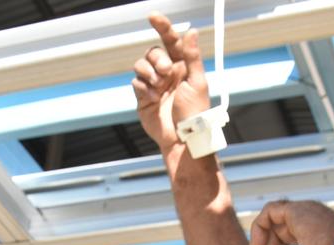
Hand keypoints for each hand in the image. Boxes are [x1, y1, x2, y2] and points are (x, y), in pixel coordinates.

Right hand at [132, 13, 210, 153]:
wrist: (181, 138)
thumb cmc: (194, 113)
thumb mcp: (197, 82)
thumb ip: (192, 56)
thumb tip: (191, 31)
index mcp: (182, 66)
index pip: (171, 40)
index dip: (162, 26)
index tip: (153, 16)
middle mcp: (167, 72)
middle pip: (153, 52)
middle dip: (158, 59)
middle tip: (166, 72)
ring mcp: (154, 84)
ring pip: (141, 65)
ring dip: (149, 73)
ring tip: (159, 86)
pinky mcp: (143, 96)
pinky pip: (136, 82)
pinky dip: (143, 88)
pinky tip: (153, 98)